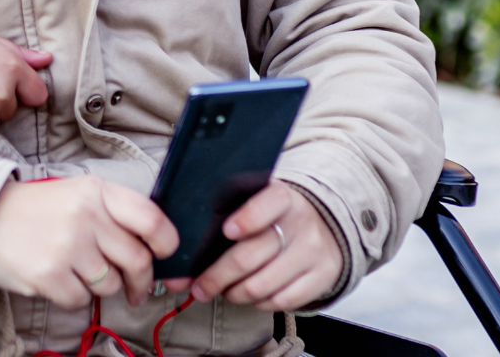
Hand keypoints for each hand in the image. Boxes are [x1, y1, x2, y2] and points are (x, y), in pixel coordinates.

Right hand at [0, 176, 178, 309]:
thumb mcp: (75, 193)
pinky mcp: (49, 275)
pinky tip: (56, 277)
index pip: (151, 219)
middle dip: (140, 281)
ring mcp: (67, 246)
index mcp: (96, 191)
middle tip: (135, 288)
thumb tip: (152, 246)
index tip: (163, 255)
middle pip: (137, 261)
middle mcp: (85, 216)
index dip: (167, 243)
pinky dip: (72, 295)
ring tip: (78, 271)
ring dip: (99, 285)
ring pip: (110, 284)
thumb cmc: (34, 209)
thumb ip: (113, 212)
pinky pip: (80, 300)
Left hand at [160, 180, 341, 312]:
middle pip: (251, 255)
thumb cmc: (270, 219)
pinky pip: (282, 301)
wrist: (321, 229)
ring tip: (222, 291)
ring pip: (262, 284)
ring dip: (234, 294)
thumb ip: (220, 220)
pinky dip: (259, 303)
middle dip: (217, 276)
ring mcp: (314, 251)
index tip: (227, 231)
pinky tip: (249, 295)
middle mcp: (301, 222)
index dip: (248, 218)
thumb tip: (176, 263)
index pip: (268, 202)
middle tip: (199, 288)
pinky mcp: (323, 276)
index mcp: (281, 196)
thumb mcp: (252, 205)